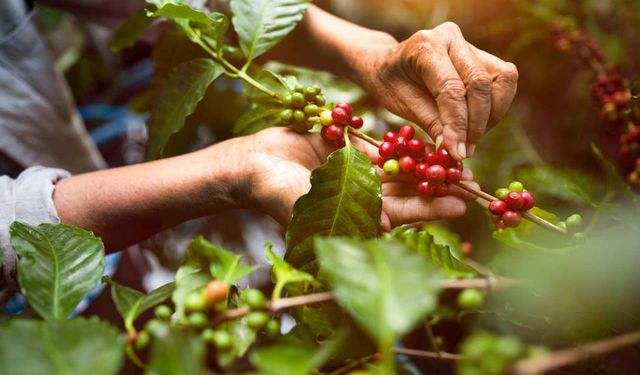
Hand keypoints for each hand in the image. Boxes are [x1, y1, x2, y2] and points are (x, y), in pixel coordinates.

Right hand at [243, 127, 477, 229]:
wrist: (252, 164)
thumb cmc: (274, 193)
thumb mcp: (312, 207)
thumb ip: (348, 214)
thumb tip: (388, 226)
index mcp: (356, 217)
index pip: (401, 214)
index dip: (431, 209)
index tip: (461, 203)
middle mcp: (360, 197)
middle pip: (406, 191)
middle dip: (436, 186)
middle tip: (470, 180)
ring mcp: (354, 173)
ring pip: (397, 168)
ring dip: (424, 164)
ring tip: (454, 157)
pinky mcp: (347, 151)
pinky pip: (379, 147)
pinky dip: (400, 144)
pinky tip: (424, 139)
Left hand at [353, 22, 517, 159]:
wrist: (387, 65)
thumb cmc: (390, 84)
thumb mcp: (401, 104)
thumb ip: (431, 123)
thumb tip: (455, 151)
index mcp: (426, 46)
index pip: (451, 89)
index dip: (458, 125)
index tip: (457, 153)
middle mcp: (451, 38)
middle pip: (480, 83)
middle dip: (476, 124)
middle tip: (464, 151)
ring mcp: (470, 44)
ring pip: (502, 80)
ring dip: (491, 116)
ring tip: (470, 139)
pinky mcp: (483, 55)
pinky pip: (503, 81)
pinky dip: (495, 108)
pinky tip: (476, 125)